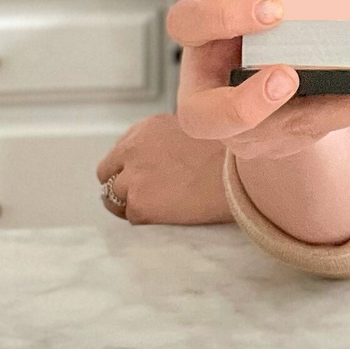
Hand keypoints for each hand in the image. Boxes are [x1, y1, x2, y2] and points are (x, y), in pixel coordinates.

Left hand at [96, 112, 231, 223]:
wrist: (243, 174)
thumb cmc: (230, 154)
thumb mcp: (194, 130)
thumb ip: (167, 141)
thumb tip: (162, 160)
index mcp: (147, 128)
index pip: (120, 151)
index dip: (132, 166)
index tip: (146, 176)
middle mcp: (134, 150)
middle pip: (107, 174)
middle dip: (123, 184)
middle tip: (147, 195)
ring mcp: (134, 178)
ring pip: (113, 199)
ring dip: (131, 204)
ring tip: (158, 209)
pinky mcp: (140, 204)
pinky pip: (132, 217)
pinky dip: (147, 220)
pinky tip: (169, 216)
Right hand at [169, 0, 349, 160]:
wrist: (264, 66)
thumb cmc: (257, 23)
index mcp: (198, 40)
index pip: (188, 23)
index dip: (224, 17)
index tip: (273, 8)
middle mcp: (206, 93)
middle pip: (203, 117)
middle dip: (246, 103)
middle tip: (287, 77)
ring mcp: (241, 128)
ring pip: (271, 133)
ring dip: (322, 109)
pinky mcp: (279, 141)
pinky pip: (316, 131)